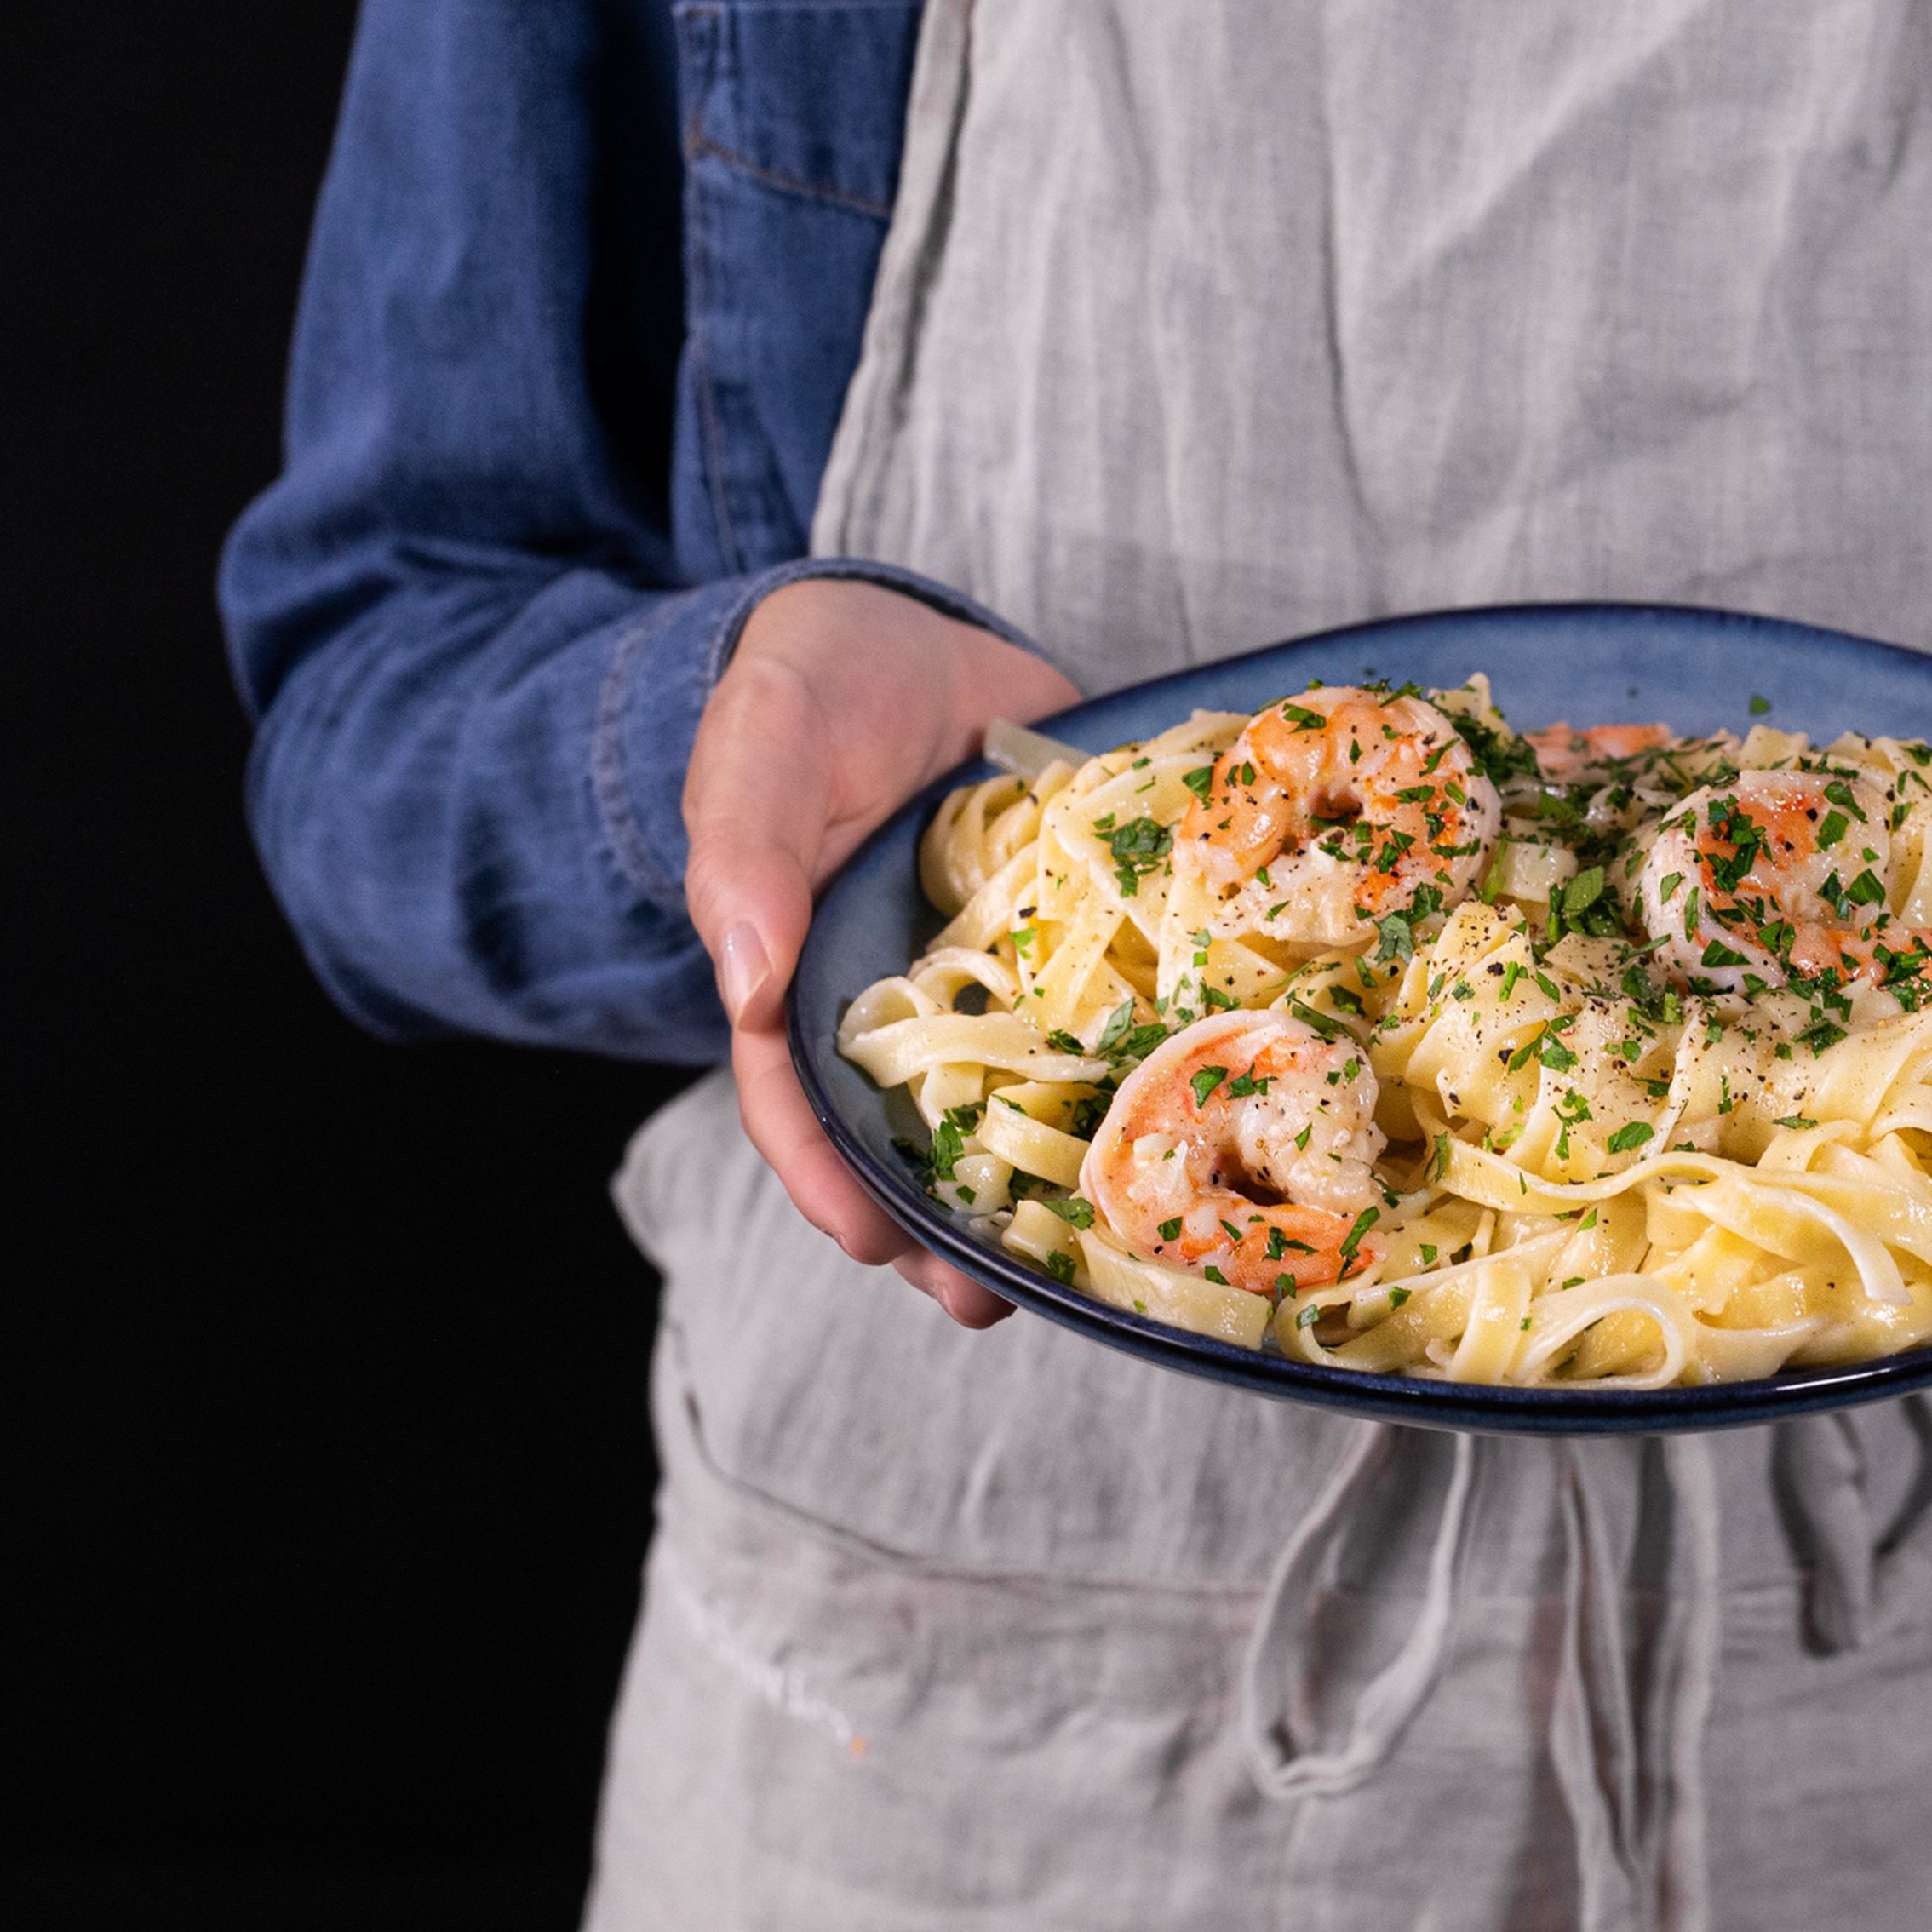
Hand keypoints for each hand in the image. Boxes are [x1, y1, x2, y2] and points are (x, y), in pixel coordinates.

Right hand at [682, 579, 1077, 1328]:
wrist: (914, 633)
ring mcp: (996, 977)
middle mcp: (903, 998)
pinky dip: (1137, 1071)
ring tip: (1094, 1258)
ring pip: (1016, 1098)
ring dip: (1048, 1178)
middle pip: (911, 1134)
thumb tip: (752, 981)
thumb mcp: (763, 744)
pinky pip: (1107, 1015)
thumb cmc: (812, 687)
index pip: (796, 1100)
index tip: (874, 1244)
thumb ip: (745, 852)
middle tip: (994, 1298)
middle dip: (947, 1225)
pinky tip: (1186, 1117)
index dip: (829, 1179)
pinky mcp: (1078, 938)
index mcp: (805, 977)